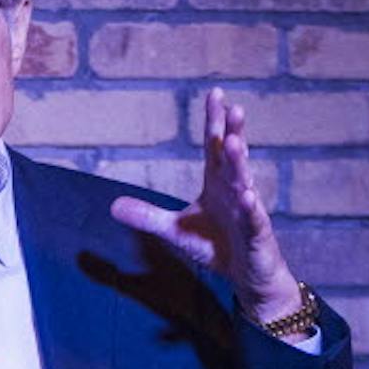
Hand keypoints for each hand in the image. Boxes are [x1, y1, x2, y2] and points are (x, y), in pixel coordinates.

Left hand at [109, 87, 306, 325]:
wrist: (246, 275)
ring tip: (235, 144)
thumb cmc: (214, 245)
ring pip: (244, 183)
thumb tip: (112, 205)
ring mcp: (248, 211)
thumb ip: (147, 216)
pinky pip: (254, 219)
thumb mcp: (174, 230)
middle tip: (235, 108)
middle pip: (232, 158)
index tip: (216, 93)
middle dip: (233, 134)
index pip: (214, 146)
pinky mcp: (256, 235)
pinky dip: (251, 208)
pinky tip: (247, 195)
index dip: (215, 121)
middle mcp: (235, 190)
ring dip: (240, 164)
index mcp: (217, 182)